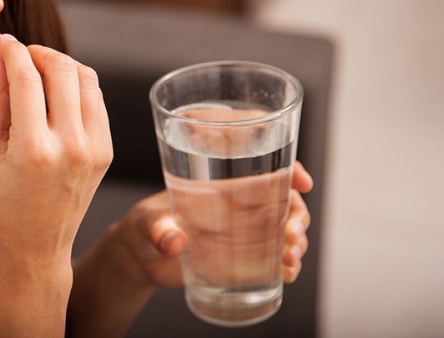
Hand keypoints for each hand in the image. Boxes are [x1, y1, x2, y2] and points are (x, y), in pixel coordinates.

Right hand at [0, 35, 112, 331]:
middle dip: (38, 52)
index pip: (26, 77)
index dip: (12, 51)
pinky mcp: (106, 152)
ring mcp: (94, 149)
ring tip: (38, 70)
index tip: (1, 41)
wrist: (32, 249)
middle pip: (62, 70)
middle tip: (20, 53)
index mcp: (33, 150)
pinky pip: (96, 100)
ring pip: (86, 79)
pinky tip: (56, 93)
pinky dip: (77, 86)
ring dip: (61, 64)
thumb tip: (0, 56)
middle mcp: (70, 147)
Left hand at [111, 162, 313, 287]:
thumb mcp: (148, 224)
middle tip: (291, 233)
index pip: (265, 169)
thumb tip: (174, 242)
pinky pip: (275, 259)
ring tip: (289, 260)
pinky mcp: (243, 260)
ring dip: (297, 243)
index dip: (291, 170)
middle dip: (298, 215)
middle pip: (285, 202)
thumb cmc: (144, 228)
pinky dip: (288, 266)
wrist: (141, 258)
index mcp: (222, 187)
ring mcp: (245, 234)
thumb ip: (159, 230)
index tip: (303, 181)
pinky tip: (288, 275)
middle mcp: (240, 208)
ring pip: (286, 231)